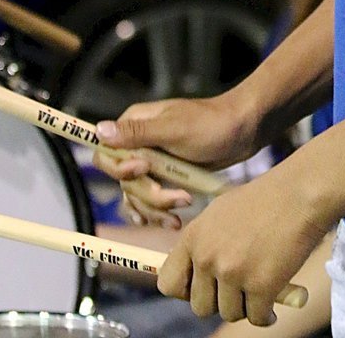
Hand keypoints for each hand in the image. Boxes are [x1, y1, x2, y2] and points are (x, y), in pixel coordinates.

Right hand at [94, 95, 251, 225]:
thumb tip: (100, 130)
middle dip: (149, 193)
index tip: (144, 169)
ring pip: (138, 196)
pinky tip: (173, 221)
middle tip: (179, 197)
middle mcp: (138, 143)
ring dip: (158, 207)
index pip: (106, 154)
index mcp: (135, 124)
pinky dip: (161, 212)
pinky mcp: (167, 176)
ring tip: (185, 206)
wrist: (245, 131)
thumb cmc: (212, 124)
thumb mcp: (175, 129)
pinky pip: (152, 202)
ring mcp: (153, 162)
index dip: (119, 169)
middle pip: (123, 182)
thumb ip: (138, 133)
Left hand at [157, 158, 326, 325]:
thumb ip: (204, 242)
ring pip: (230, 313)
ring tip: (260, 287)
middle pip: (200, 306)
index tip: (205, 285)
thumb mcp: (221, 212)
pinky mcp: (261, 286)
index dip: (186, 290)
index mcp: (194, 236)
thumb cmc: (265, 198)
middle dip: (220, 300)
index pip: (168, 284)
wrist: (300, 192)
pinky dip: (266, 315)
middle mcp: (208, 256)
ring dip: (246, 306)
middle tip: (240, 288)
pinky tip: (274, 303)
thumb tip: (196, 273)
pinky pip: (257, 318)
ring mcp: (233, 273)